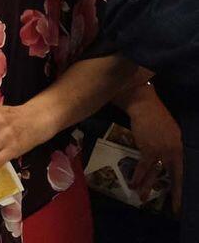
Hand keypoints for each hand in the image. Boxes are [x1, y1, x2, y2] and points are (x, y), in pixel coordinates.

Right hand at [125, 84, 182, 211]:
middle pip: (175, 177)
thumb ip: (172, 148)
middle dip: (175, 194)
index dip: (181, 186)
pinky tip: (133, 183)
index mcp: (181, 149)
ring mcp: (162, 152)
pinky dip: (137, 175)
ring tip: (141, 197)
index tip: (180, 199)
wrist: (145, 107)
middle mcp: (174, 153)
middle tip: (175, 209)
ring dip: (147, 186)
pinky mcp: (149, 149)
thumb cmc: (156, 118)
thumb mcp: (171, 134)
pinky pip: (144, 166)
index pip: (184, 171)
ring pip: (156, 174)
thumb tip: (169, 160)